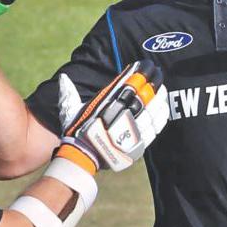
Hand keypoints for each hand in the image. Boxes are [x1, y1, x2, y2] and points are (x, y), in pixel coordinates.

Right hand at [55, 60, 169, 172]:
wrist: (81, 159)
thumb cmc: (76, 133)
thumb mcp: (69, 111)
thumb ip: (69, 94)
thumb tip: (63, 77)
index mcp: (105, 106)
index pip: (127, 86)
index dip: (139, 75)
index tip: (145, 67)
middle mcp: (119, 118)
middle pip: (142, 97)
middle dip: (152, 85)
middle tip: (157, 76)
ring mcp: (130, 133)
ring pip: (151, 113)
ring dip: (159, 99)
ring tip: (162, 90)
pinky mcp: (138, 146)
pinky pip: (154, 129)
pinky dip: (160, 118)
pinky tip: (163, 108)